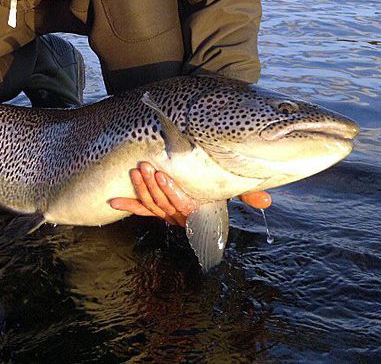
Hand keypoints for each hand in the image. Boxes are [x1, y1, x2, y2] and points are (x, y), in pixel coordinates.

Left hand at [109, 162, 271, 226]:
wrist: (204, 190)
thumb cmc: (217, 184)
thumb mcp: (230, 188)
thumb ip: (247, 193)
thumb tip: (267, 202)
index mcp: (196, 210)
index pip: (182, 204)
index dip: (172, 192)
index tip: (164, 176)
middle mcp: (179, 214)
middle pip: (163, 204)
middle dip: (152, 186)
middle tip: (145, 166)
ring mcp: (165, 212)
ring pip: (150, 205)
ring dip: (141, 189)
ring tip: (136, 171)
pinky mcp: (154, 207)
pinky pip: (140, 209)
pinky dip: (127, 206)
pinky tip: (113, 202)